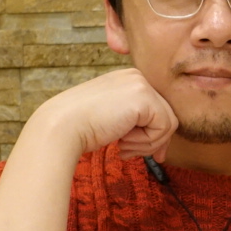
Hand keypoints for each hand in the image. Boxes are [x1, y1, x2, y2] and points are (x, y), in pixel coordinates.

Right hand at [27, 67, 177, 162]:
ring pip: (168, 124)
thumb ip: (138, 126)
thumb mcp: (115, 121)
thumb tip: (163, 149)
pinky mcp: (143, 97)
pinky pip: (164, 128)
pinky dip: (146, 142)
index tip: (148, 153)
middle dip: (154, 141)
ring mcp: (140, 84)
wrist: (62, 127)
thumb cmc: (81, 128)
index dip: (155, 135)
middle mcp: (136, 77)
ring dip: (148, 144)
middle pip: (167, 115)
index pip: (158, 109)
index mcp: (128, 80)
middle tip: (130, 153)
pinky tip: (122, 141)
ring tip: (123, 147)